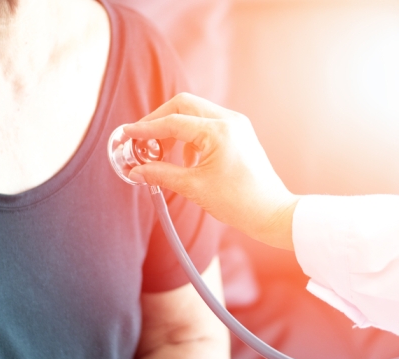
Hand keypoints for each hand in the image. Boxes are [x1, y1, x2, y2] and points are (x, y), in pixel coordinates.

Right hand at [125, 93, 298, 249]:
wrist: (271, 213)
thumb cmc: (238, 202)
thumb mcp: (194, 187)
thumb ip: (161, 174)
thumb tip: (136, 171)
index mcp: (219, 131)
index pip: (173, 122)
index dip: (146, 129)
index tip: (127, 134)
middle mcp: (230, 120)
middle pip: (183, 105)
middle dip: (160, 120)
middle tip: (143, 139)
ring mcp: (237, 125)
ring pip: (196, 112)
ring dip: (175, 127)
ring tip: (162, 153)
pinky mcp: (239, 133)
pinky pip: (208, 123)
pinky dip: (191, 135)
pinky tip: (185, 159)